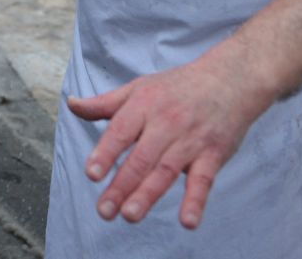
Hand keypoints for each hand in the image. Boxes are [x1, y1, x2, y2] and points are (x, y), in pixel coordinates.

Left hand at [66, 55, 269, 230]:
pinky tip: (188, 221)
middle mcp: (166, 123)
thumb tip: (71, 104)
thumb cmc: (177, 86)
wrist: (229, 79)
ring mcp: (191, 140)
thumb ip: (104, 103)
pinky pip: (204, 180)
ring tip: (130, 215)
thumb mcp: (138, 87)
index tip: (92, 174)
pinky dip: (196, 201)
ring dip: (148, 195)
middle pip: (141, 158)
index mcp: (143, 105)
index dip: (105, 153)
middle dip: (121, 185)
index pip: (120, 131)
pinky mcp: (214, 154)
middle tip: (104, 210)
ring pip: (166, 171)